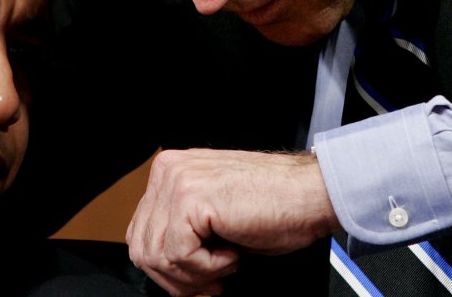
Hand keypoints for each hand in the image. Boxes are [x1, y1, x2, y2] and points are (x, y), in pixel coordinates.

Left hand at [126, 149, 339, 295]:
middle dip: (177, 278)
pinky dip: (208, 267)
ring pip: (156, 256)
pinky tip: (232, 254)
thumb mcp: (213, 216)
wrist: (311, 193)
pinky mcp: (190, 198)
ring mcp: (176, 182)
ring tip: (226, 262)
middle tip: (212, 281)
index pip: (140, 234)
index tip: (197, 279)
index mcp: (170, 172)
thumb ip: (180, 227)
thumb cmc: (276, 205)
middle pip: (141, 248)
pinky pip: (178, 255)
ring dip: (194, 274)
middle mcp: (168, 171)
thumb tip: (158, 263)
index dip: (167, 269)